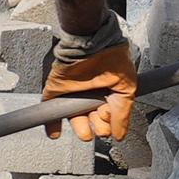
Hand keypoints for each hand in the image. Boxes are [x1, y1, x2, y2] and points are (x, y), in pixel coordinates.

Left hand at [44, 28, 138, 156]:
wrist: (89, 43)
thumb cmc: (111, 58)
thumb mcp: (126, 87)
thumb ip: (123, 113)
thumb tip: (119, 135)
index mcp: (109, 95)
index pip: (109, 119)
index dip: (110, 122)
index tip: (108, 115)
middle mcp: (92, 97)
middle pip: (94, 124)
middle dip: (97, 126)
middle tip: (98, 118)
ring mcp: (73, 96)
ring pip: (76, 122)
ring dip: (80, 129)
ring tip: (83, 128)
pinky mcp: (56, 92)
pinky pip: (51, 113)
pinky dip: (52, 126)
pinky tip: (54, 133)